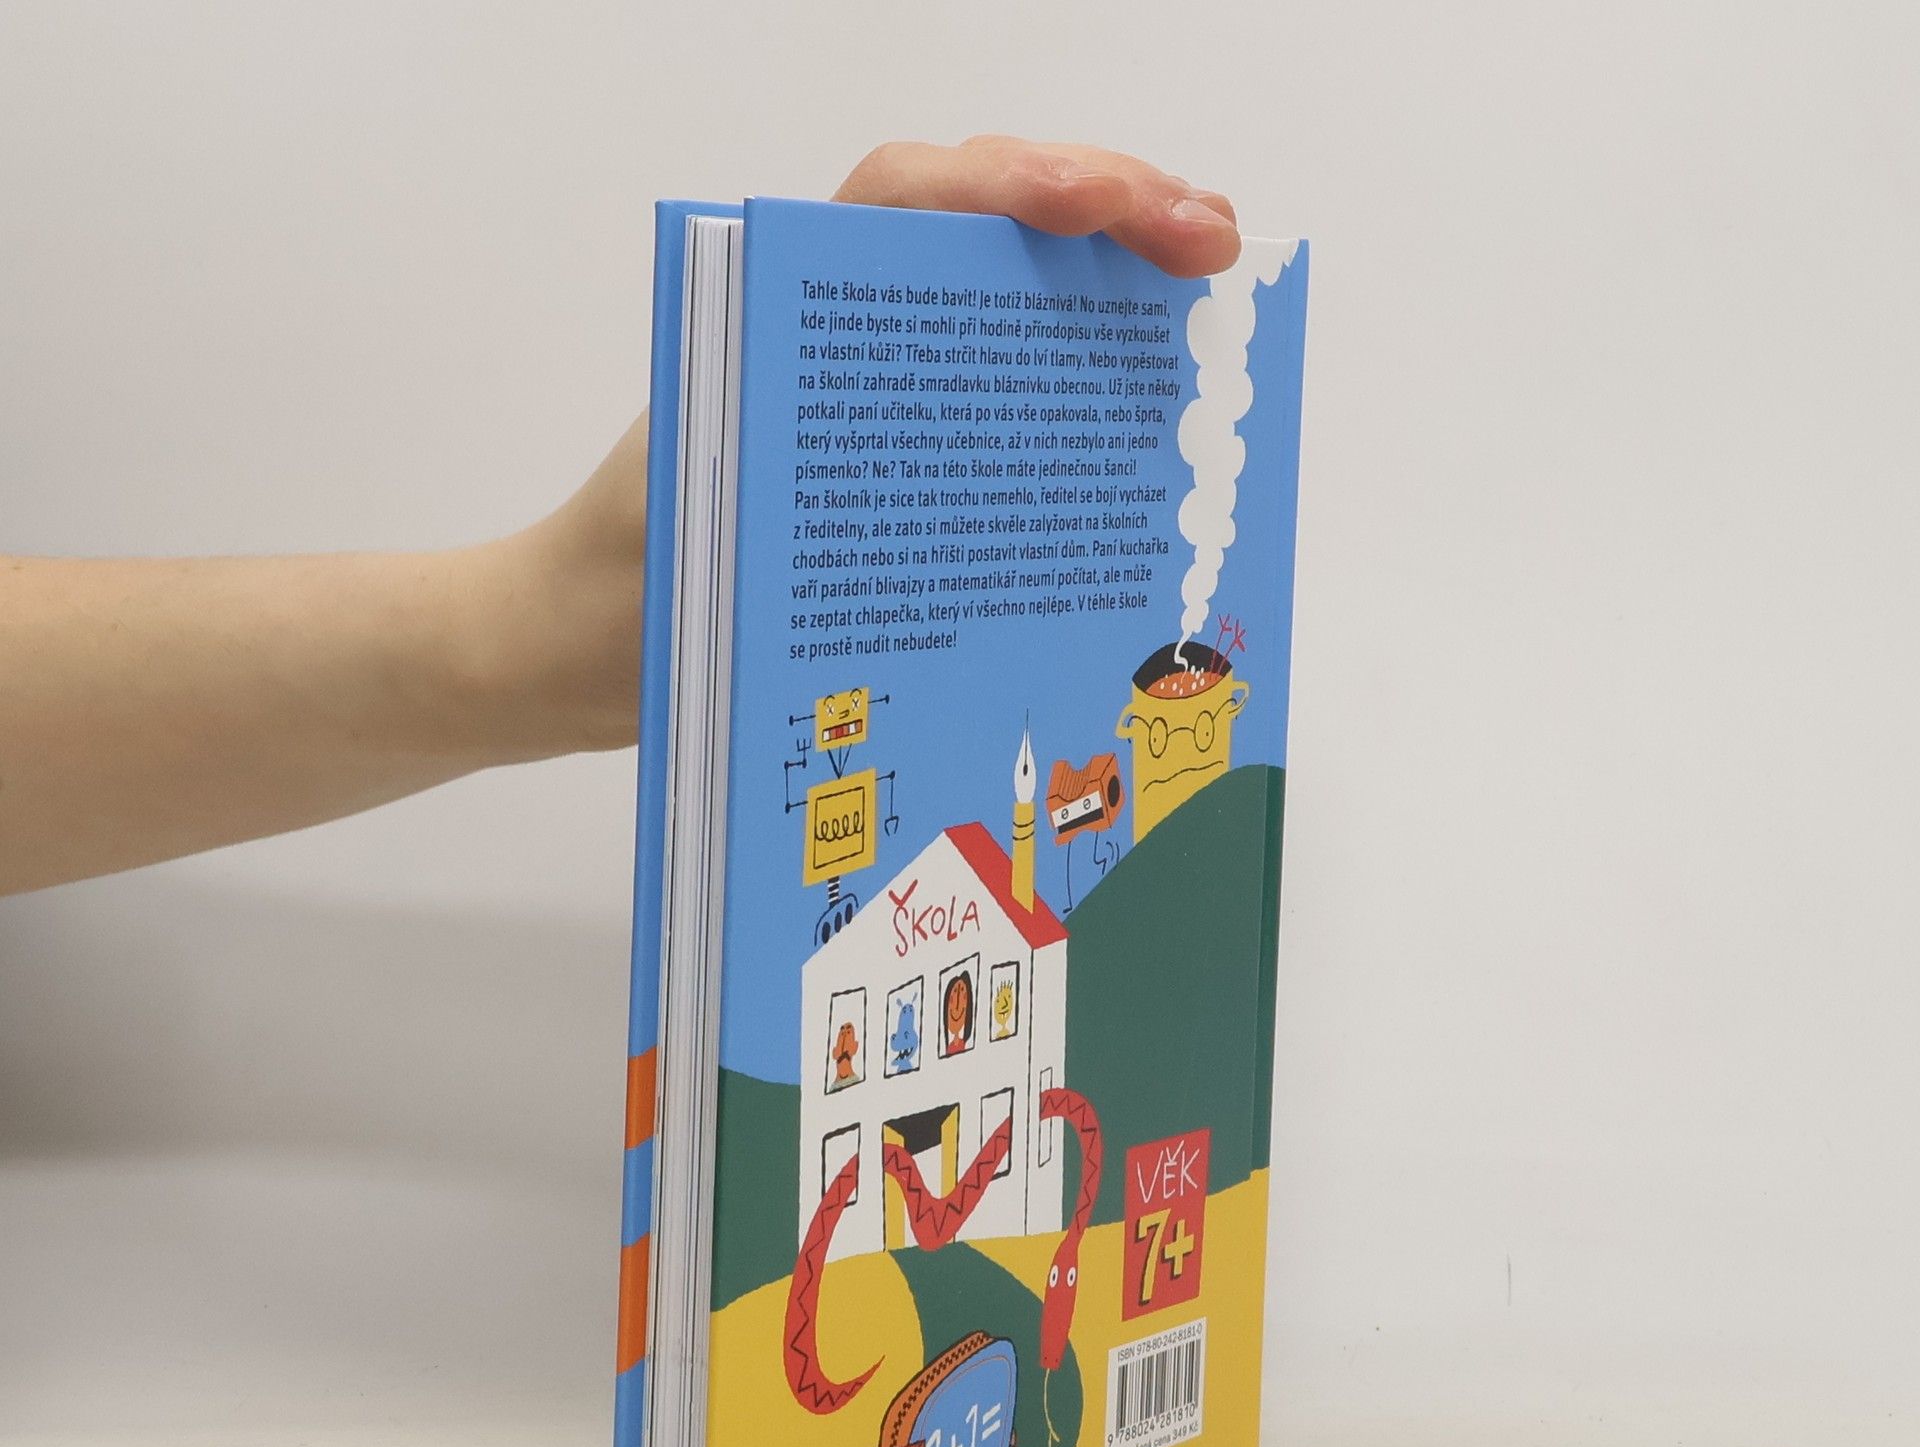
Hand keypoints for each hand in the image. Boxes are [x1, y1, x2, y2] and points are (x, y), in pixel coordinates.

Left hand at [533, 139, 1240, 756]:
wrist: (572, 651)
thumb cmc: (622, 598)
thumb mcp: (696, 535)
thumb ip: (785, 490)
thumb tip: (920, 491)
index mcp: (774, 320)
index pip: (904, 202)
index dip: (1017, 184)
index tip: (1114, 210)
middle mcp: (825, 328)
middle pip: (977, 221)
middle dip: (1107, 208)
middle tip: (1213, 245)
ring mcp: (859, 381)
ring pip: (996, 286)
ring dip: (1107, 274)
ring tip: (1207, 284)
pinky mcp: (883, 442)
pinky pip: (990, 376)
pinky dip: (1073, 363)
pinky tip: (1142, 392)